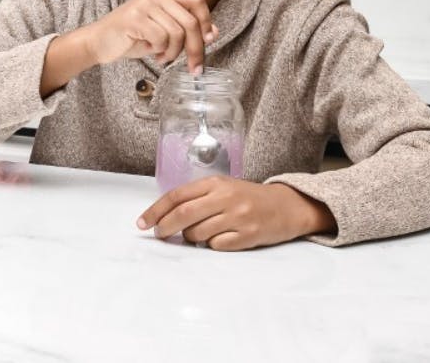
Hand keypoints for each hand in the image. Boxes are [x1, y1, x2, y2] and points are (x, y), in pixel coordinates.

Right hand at [85, 0, 215, 72]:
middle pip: (190, 22)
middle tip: (194, 66)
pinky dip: (160, 51)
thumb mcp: (163, 33)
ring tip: (163, 56)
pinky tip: (152, 52)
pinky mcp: (134, 19)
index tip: (207, 41)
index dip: (206, 22)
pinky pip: (160, 38)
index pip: (196, 1)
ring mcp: (144, 5)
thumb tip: (212, 33)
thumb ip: (185, 30)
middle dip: (195, 48)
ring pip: (177, 33)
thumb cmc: (130, 38)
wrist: (98, 42)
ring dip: (173, 52)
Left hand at [136, 177, 334, 250]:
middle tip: (159, 235)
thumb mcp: (223, 188)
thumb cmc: (248, 198)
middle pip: (184, 214)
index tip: (142, 223)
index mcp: (215, 183)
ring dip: (191, 238)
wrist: (287, 206)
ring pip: (198, 233)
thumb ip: (197, 198)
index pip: (177, 196)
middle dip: (165, 227)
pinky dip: (212, 245)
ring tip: (200, 234)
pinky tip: (220, 239)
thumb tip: (165, 217)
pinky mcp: (248, 235)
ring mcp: (238, 217)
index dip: (155, 210)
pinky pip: (217, 246)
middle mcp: (226, 198)